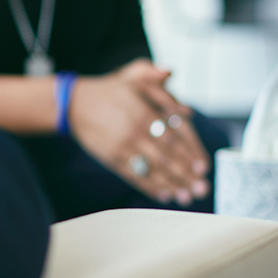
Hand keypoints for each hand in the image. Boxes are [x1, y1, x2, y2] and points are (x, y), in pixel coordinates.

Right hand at [67, 58, 209, 205]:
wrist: (75, 104)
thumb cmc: (110, 92)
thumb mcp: (134, 80)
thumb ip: (161, 91)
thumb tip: (187, 110)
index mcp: (143, 112)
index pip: (174, 136)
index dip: (190, 153)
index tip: (203, 167)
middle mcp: (134, 131)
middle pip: (166, 156)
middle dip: (186, 174)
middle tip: (202, 188)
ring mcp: (122, 147)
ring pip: (151, 169)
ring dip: (171, 184)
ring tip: (187, 197)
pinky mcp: (111, 158)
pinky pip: (133, 175)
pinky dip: (149, 187)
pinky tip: (163, 195)